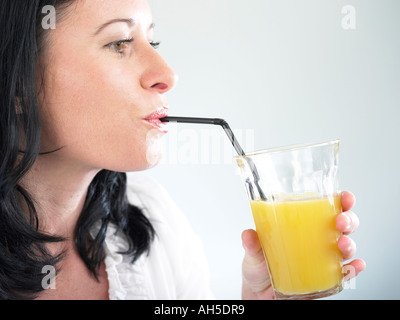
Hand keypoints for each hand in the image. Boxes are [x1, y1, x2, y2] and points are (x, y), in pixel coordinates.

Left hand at [241, 191, 365, 299]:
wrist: (259, 294)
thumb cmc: (259, 266)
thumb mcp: (253, 252)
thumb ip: (252, 244)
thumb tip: (248, 235)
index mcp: (301, 224)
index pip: (325, 207)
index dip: (340, 200)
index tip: (343, 197)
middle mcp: (317, 238)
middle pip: (342, 224)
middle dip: (348, 220)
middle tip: (340, 222)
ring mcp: (323, 257)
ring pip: (346, 246)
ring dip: (349, 244)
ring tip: (342, 245)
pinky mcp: (325, 277)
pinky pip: (344, 272)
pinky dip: (353, 269)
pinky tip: (353, 266)